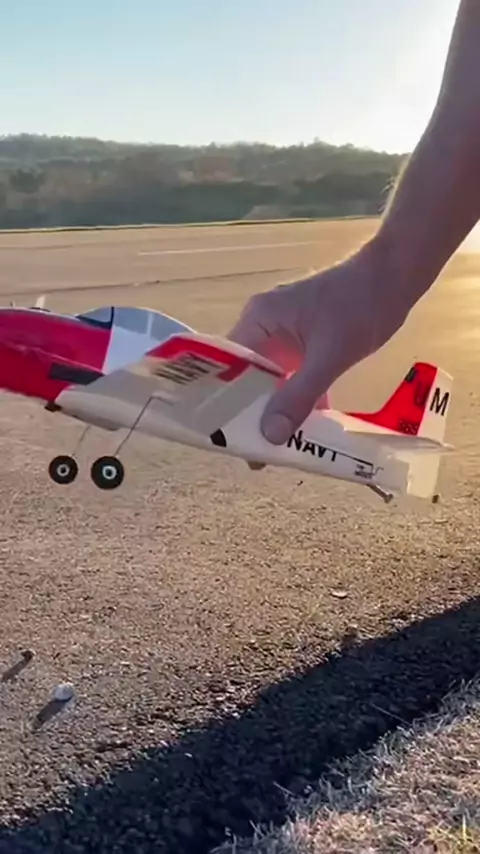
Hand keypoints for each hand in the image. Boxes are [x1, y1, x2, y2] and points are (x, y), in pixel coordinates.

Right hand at [227, 238, 413, 444]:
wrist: (395, 278)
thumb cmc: (358, 306)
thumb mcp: (329, 355)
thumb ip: (298, 395)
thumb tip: (270, 435)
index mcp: (258, 320)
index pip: (227, 366)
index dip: (224, 402)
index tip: (225, 438)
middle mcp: (264, 328)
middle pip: (247, 377)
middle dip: (251, 413)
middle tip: (253, 454)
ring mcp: (285, 336)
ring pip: (272, 381)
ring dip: (277, 411)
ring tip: (275, 451)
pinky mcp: (306, 345)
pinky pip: (293, 377)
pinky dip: (299, 400)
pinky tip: (306, 431)